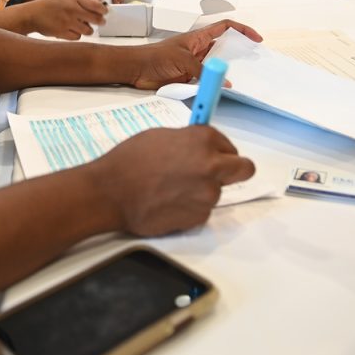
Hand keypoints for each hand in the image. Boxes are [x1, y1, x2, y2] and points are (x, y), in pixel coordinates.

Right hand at [31, 0, 106, 39]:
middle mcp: (72, 10)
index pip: (96, 5)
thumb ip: (81, 1)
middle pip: (96, 19)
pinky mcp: (62, 33)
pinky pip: (78, 37)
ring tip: (84, 26)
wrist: (32, 14)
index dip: (103, 10)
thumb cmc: (50, 5)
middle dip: (100, 21)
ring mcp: (67, 22)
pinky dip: (77, 35)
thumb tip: (99, 7)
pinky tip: (72, 30)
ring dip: (88, 29)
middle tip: (100, 22)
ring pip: (88, 30)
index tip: (104, 12)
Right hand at [87, 126, 255, 235]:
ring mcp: (208, 194)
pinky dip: (189, 208)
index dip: (219, 151)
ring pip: (217, 192)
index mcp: (203, 140)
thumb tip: (199, 149)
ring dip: (201, 191)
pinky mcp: (199, 216)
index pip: (230, 146)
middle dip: (234, 170)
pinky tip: (167, 203)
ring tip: (171, 189)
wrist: (110, 193)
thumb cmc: (129, 160)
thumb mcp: (160, 137)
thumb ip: (188, 142)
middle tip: (213, 174)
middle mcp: (212, 165)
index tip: (209, 155)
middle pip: (244, 169)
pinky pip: (201, 210)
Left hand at [129, 20, 262, 89]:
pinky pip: (207, 80)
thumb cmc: (154, 57)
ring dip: (227, 71)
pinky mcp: (190, 78)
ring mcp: (195, 64)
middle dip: (239, 53)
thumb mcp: (182, 61)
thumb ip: (203, 72)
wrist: (136, 70)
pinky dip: (215, 84)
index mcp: (199, 37)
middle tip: (254, 62)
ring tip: (243, 77)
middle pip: (225, 48)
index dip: (242, 30)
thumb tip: (225, 82)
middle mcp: (199, 49)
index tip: (256, 39)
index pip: (226, 28)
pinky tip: (223, 89)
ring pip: (217, 65)